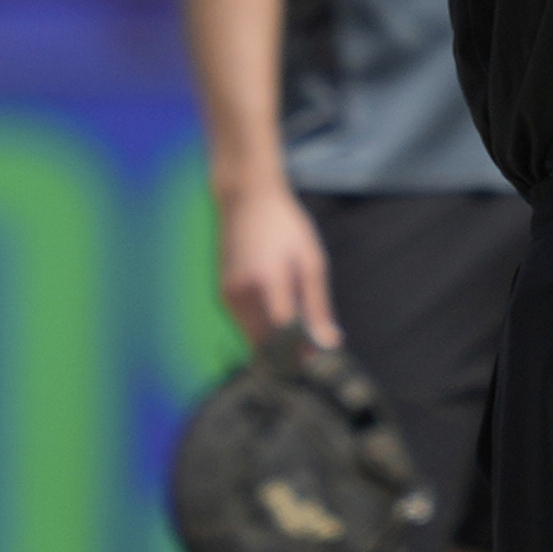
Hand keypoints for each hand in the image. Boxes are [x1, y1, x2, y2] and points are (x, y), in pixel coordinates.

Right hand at [215, 183, 337, 348]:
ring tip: (298, 329)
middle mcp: (241, 289)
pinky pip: (244, 324)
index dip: (302, 346)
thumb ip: (318, 306)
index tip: (318, 352)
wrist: (246, 199)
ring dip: (275, 342)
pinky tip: (279, 313)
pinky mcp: (222, 293)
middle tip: (311, 350)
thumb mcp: (311, 261)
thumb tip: (330, 342)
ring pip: (253, 336)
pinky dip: (262, 328)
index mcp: (268, 278)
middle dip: (288, 351)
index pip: (284, 330)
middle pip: (265, 341)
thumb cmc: (285, 226)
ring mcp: (227, 292)